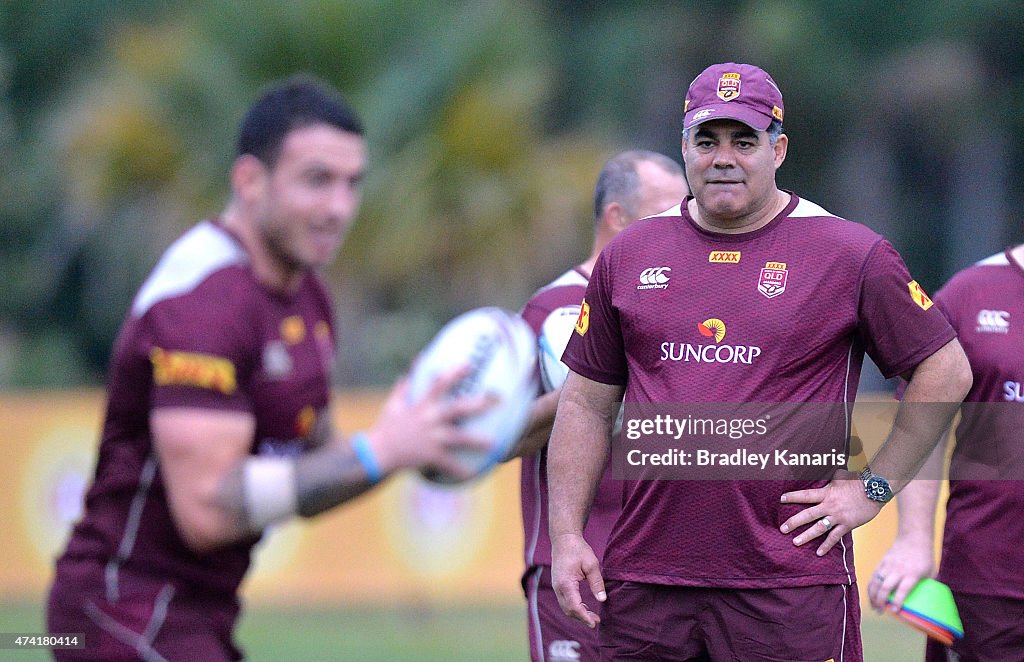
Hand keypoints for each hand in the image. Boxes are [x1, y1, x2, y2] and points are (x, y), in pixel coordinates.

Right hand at [367, 366, 496, 479]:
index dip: (454, 373)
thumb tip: (407, 371)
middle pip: (457, 409)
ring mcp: (431, 438)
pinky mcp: (429, 456)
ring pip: (458, 438)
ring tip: (493, 443)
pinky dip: (460, 470)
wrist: (376, 453)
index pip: (439, 384)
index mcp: (422, 406)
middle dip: (476, 403)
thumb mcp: (393, 405)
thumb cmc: (386, 429)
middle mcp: (429, 420)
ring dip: (476, 440)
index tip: (469, 364)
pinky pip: (448, 464)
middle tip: (496, 399)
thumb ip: (403, 387)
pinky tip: (473, 475)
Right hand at [551, 533, 605, 627]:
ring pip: (565, 607)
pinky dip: (574, 607)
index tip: (594, 623)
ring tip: (593, 616)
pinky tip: (584, 607)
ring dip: (578, 614)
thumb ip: (597, 583)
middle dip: (582, 618)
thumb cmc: (578, 550)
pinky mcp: (557, 585)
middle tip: (597, 621)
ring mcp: (556, 586)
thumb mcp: (591, 564)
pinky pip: (564, 601)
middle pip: (568, 610)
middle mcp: (558, 587)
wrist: (564, 539)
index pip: (574, 607)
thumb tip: (602, 599)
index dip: (584, 617)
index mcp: (566, 583)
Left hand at [779, 469, 882, 555]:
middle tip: (782, 529)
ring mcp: (838, 517)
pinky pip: (835, 537)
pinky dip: (826, 545)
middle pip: (808, 515)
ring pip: (819, 528)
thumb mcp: (840, 476)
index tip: (781, 500)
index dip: (792, 497)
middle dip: (794, 522)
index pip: (806, 495)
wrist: (875, 490)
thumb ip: (830, 478)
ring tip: (795, 542)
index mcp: (826, 493)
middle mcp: (829, 506)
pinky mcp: (847, 525)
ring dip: (806, 536)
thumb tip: (824, 470)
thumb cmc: (858, 481)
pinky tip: (819, 553)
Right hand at [867, 538, 933, 612]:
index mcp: (912, 573)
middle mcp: (898, 570)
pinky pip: (874, 576)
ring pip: (876, 582)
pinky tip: (871, 594)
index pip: (903, 589)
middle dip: (880, 601)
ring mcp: (888, 565)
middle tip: (880, 611)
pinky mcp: (882, 562)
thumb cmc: (925, 556)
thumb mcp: (930, 572)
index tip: (895, 611)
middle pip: (885, 587)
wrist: (913, 537)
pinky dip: (871, 586)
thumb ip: (925, 585)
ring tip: (873, 606)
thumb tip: (925, 600)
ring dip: (872, 595)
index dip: (897, 601)